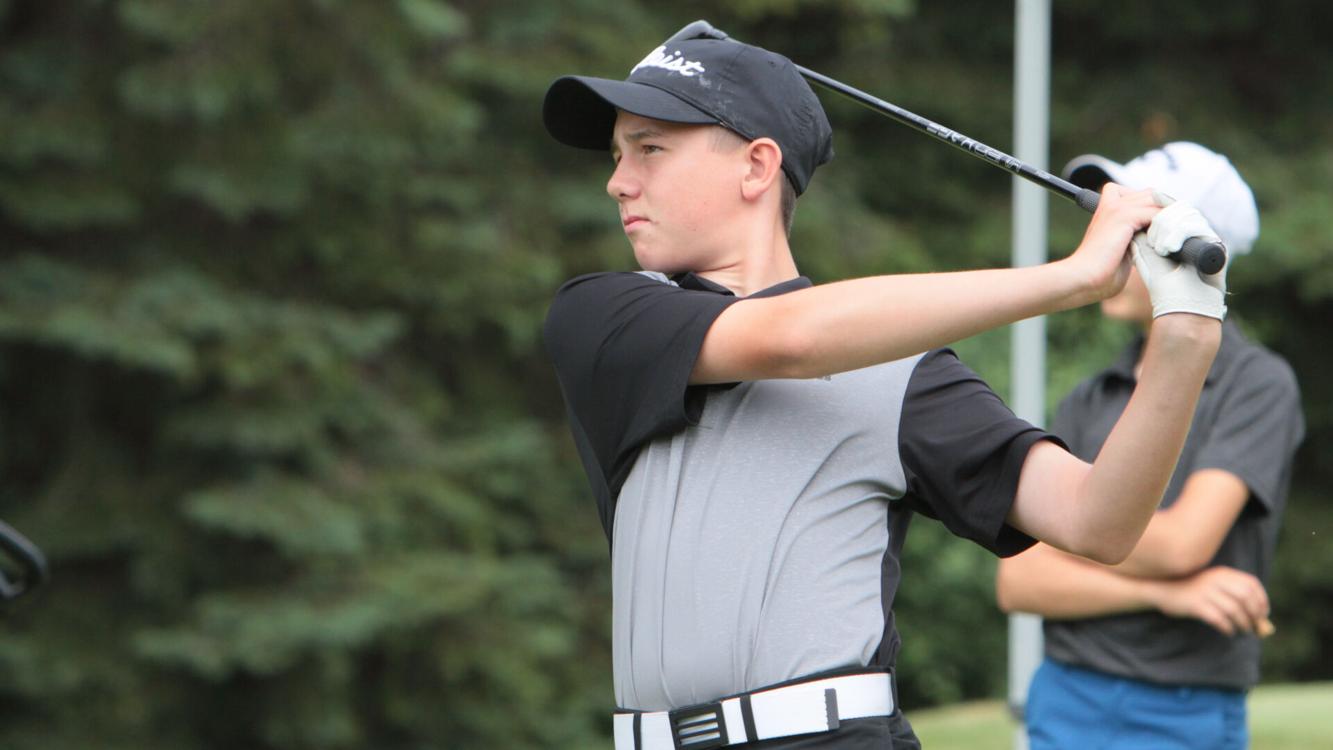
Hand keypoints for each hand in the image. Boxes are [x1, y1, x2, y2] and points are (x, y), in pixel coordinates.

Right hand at [1068, 183, 1162, 303]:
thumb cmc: (1100, 273)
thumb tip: (1160, 239)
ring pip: (1155, 199)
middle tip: (1171, 232)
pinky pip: (1155, 212)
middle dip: (1163, 211)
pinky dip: (1164, 226)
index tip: (1161, 228)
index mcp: (1108, 211)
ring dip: (1167, 216)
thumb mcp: (1123, 251)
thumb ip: (1137, 239)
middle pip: (1151, 193)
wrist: (1082, 278)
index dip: (1153, 208)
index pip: (1139, 195)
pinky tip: (1162, 243)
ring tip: (1170, 236)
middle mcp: (1112, 205)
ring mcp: (1116, 208)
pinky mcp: (1123, 217)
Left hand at [1132, 197, 1227, 319]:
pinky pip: (1198, 226)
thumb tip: (1134, 210)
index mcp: (1178, 235)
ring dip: (1169, 228)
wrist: (1182, 308)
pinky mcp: (1217, 245)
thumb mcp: (1146, 256)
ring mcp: (1206, 239)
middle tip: (1151, 237)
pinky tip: (1169, 247)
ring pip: (1188, 215)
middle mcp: (1194, 235)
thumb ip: (1142, 235)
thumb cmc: (1163, 288)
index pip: (1169, 210)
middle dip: (1161, 219)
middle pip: (1180, 209)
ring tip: (1160, 248)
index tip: (1144, 203)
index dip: (1158, 205)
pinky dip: (1181, 233)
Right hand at [1153, 566, 1268, 635]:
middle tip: (1256, 627)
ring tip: (1243, 632)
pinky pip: (1219, 619)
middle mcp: (1216, 580)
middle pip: (1245, 597)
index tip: (1264, 614)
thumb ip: (1235, 597)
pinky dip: (1228, 628)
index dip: (1262, 600)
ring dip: (1243, 624)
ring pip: (1234, 610)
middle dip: (1254, 615)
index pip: (1251, 584)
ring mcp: (1205, 592)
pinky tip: (1228, 632)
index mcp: (1223, 573)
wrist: (1164, 590)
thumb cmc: (1194, 592)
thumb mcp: (1214, 586)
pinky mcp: (1196, 605)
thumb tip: (1261, 620)